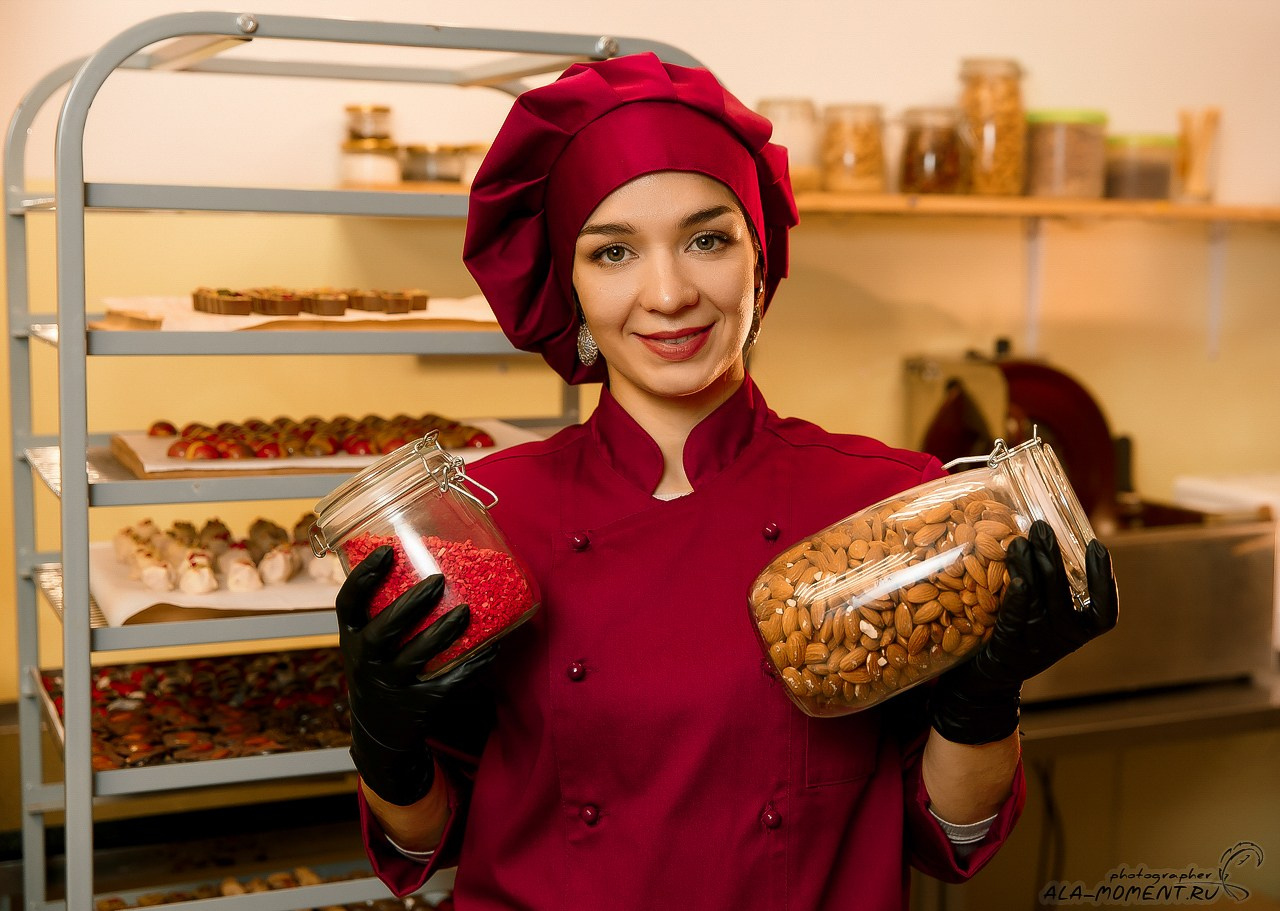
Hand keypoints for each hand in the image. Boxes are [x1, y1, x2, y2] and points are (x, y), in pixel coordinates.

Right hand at [337, 545, 494, 805]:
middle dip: (409, 605)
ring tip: (466, 611)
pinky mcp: (417, 706)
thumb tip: (420, 557)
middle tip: (437, 580)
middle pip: (382, 632)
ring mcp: (390, 687)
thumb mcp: (367, 643)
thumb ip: (382, 610)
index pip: (347, 605)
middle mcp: (365, 662)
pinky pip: (448, 682)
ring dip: (442, 632)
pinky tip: (491, 646)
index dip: (363, 577)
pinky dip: (471, 664)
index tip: (387, 550)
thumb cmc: (380, 670)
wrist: (379, 734)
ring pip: (416, 657)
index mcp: (352, 638)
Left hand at [929, 520, 1118, 744]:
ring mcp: (1036, 645)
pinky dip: (1018, 597)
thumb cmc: (1018, 635)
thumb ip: (1049, 586)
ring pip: (1039, 601)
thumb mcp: (1043, 616)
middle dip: (1053, 557)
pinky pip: (1016, 618)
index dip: (1104, 578)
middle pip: (1064, 595)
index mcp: (1078, 632)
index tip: (1097, 545)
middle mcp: (1062, 640)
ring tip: (1020, 541)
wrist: (988, 679)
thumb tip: (1044, 535)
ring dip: (1030, 567)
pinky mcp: (1009, 647)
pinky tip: (1016, 577)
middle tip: (1042, 528)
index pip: (1105, 610)